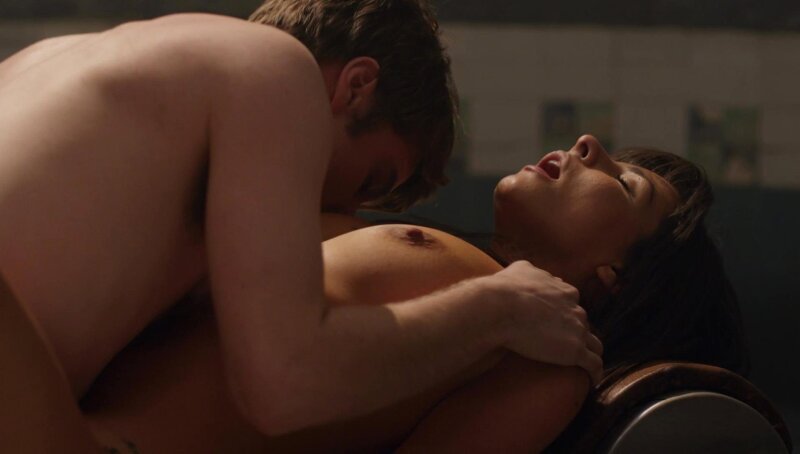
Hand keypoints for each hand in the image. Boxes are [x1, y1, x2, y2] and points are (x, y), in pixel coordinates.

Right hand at [481, 261, 603, 383]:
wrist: (501, 307)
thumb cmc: (505, 290)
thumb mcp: (519, 270)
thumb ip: (528, 270)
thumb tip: (524, 270)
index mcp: (563, 289)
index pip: (571, 301)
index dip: (565, 312)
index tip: (557, 320)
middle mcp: (574, 306)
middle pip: (582, 321)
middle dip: (576, 330)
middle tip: (564, 342)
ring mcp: (577, 329)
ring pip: (593, 342)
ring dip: (589, 351)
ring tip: (585, 362)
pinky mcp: (574, 350)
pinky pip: (593, 363)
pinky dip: (595, 372)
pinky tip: (593, 378)